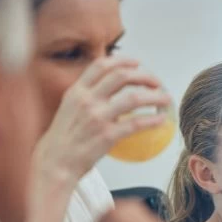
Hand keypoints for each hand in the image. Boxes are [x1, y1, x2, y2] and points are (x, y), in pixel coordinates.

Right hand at [36, 57, 170, 182]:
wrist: (56, 161)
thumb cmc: (65, 137)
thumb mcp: (70, 107)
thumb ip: (88, 95)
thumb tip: (110, 86)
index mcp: (77, 91)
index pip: (101, 66)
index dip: (123, 61)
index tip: (137, 63)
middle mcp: (87, 100)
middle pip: (121, 76)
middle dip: (144, 76)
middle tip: (156, 83)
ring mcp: (97, 117)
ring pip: (134, 98)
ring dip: (155, 97)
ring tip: (165, 100)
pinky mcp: (107, 135)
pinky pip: (136, 124)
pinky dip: (152, 120)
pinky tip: (161, 120)